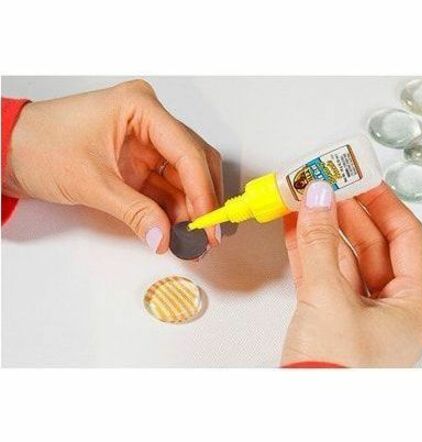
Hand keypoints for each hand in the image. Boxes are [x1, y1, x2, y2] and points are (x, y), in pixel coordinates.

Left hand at [3, 80, 222, 253]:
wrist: (12, 150)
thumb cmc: (40, 146)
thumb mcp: (91, 182)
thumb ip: (133, 212)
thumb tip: (163, 238)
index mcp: (141, 108)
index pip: (186, 150)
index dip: (202, 190)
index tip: (208, 222)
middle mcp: (149, 122)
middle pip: (193, 161)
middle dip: (202, 199)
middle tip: (207, 233)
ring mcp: (146, 143)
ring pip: (184, 177)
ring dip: (190, 208)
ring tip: (193, 238)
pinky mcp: (139, 162)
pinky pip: (166, 186)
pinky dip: (173, 209)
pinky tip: (178, 229)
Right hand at [282, 181, 421, 366]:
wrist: (303, 407)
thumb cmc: (335, 372)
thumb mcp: (329, 297)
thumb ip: (320, 243)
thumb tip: (319, 199)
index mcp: (411, 303)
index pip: (404, 237)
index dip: (382, 203)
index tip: (362, 179)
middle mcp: (387, 304)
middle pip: (369, 243)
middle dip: (345, 211)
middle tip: (327, 184)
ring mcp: (355, 307)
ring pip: (340, 254)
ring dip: (321, 227)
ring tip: (306, 199)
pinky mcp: (326, 311)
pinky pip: (319, 269)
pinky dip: (306, 246)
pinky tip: (295, 226)